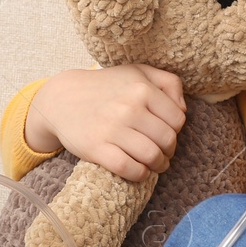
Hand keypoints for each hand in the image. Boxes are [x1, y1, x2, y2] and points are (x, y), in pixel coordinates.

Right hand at [24, 64, 186, 182]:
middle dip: (169, 150)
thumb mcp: (138, 72)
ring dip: (158, 165)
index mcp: (142, 88)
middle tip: (162, 152)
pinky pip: (129, 168)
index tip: (166, 133)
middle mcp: (129, 107)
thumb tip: (184, 109)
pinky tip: (139, 170)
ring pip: (152, 156)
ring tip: (155, 163)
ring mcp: (112, 129)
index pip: (177, 119)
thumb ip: (168, 82)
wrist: (62, 99)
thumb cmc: (107, 86)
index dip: (176, 130)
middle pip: (167, 140)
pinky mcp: (96, 148)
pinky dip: (140, 174)